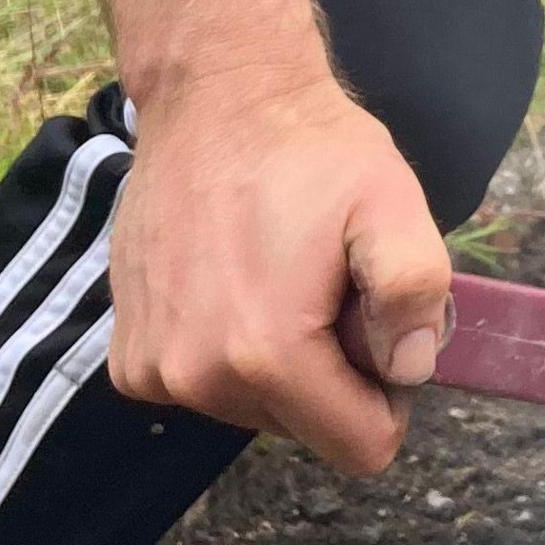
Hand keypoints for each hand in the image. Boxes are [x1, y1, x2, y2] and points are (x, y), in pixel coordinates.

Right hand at [107, 63, 447, 473]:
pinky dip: (228, 347)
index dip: (388, 393)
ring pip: (256, 409)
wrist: (215, 97)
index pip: (360, 447)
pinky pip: (206, 385)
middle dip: (331, 370)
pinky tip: (233, 278)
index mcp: (266, 357)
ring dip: (279, 358)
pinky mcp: (127, 357)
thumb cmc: (311, 151)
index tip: (376, 326)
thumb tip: (410, 370)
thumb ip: (416, 294)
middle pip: (306, 428)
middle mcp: (195, 379)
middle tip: (326, 285)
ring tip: (279, 273)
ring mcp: (151, 371)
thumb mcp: (392, 204)